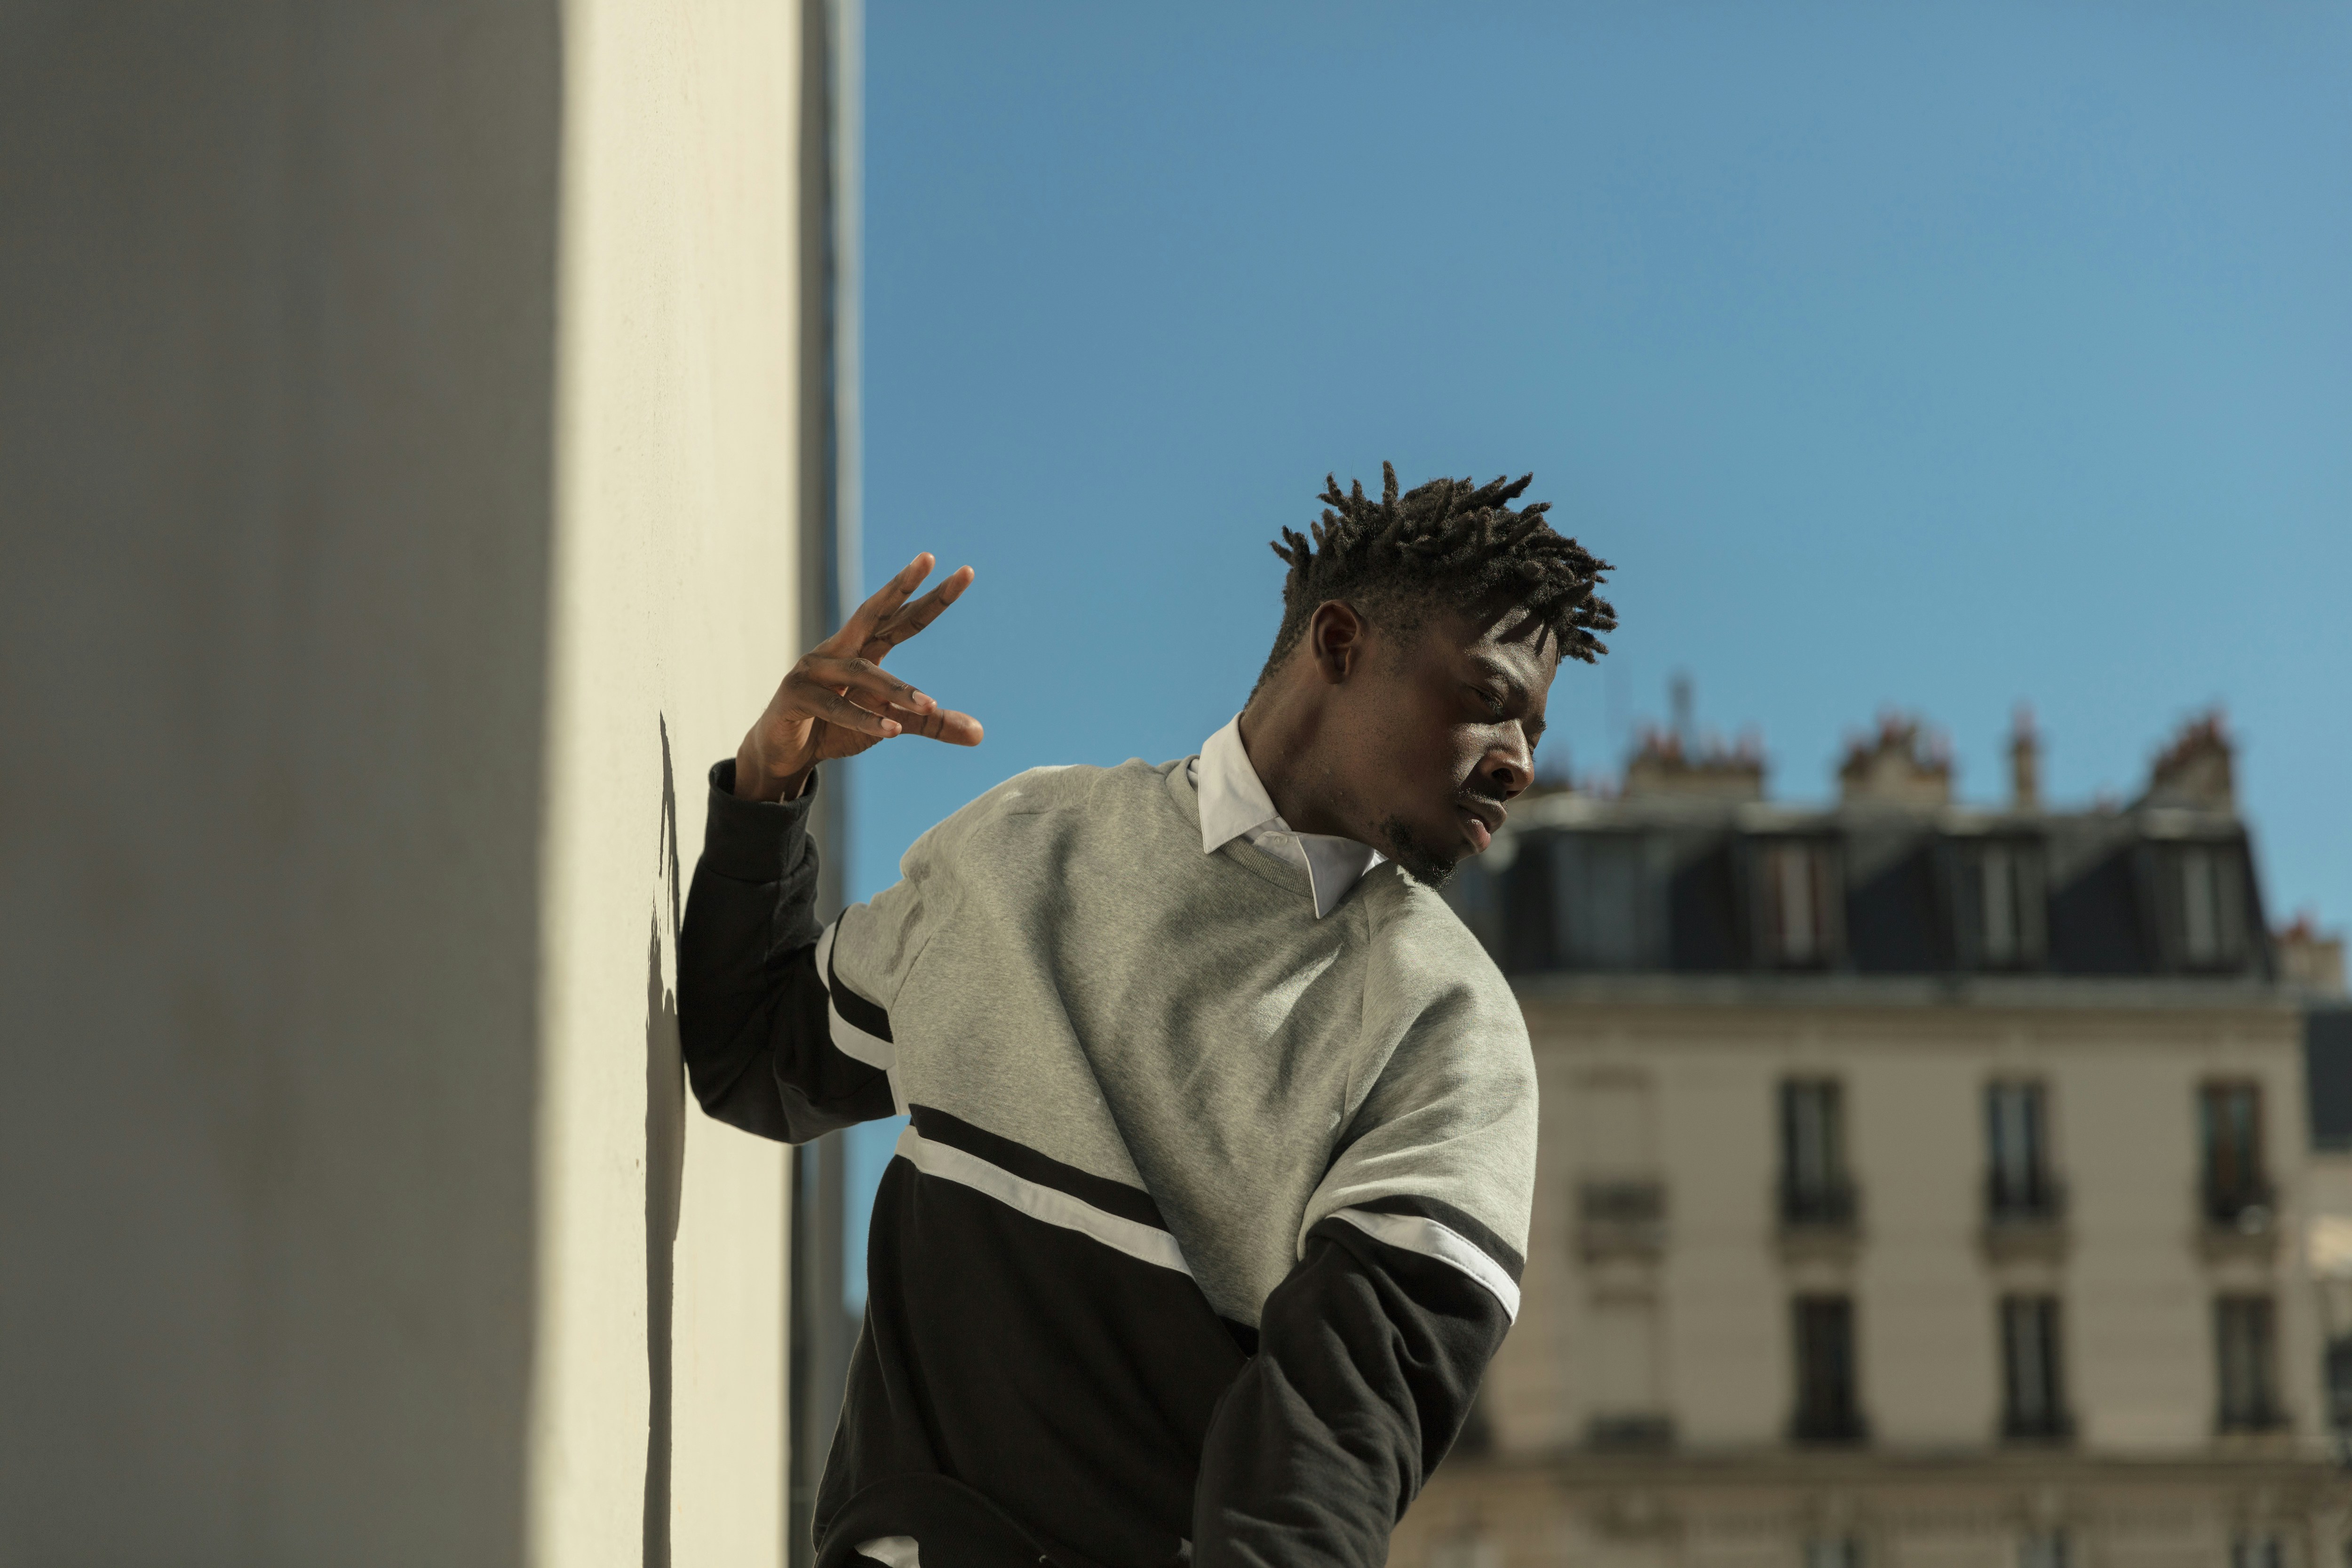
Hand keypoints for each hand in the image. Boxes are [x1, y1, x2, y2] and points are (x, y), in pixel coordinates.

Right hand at [734, 553, 982, 801]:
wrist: (785, 753)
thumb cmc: (836, 727)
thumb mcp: (891, 723)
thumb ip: (930, 724)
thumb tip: (979, 734)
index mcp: (863, 649)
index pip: (904, 618)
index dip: (933, 598)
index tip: (966, 572)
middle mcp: (839, 650)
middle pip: (873, 611)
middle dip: (901, 585)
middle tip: (928, 558)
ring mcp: (813, 669)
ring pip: (861, 671)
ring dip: (896, 689)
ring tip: (929, 705)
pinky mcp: (795, 696)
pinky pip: (835, 706)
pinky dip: (864, 719)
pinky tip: (891, 730)